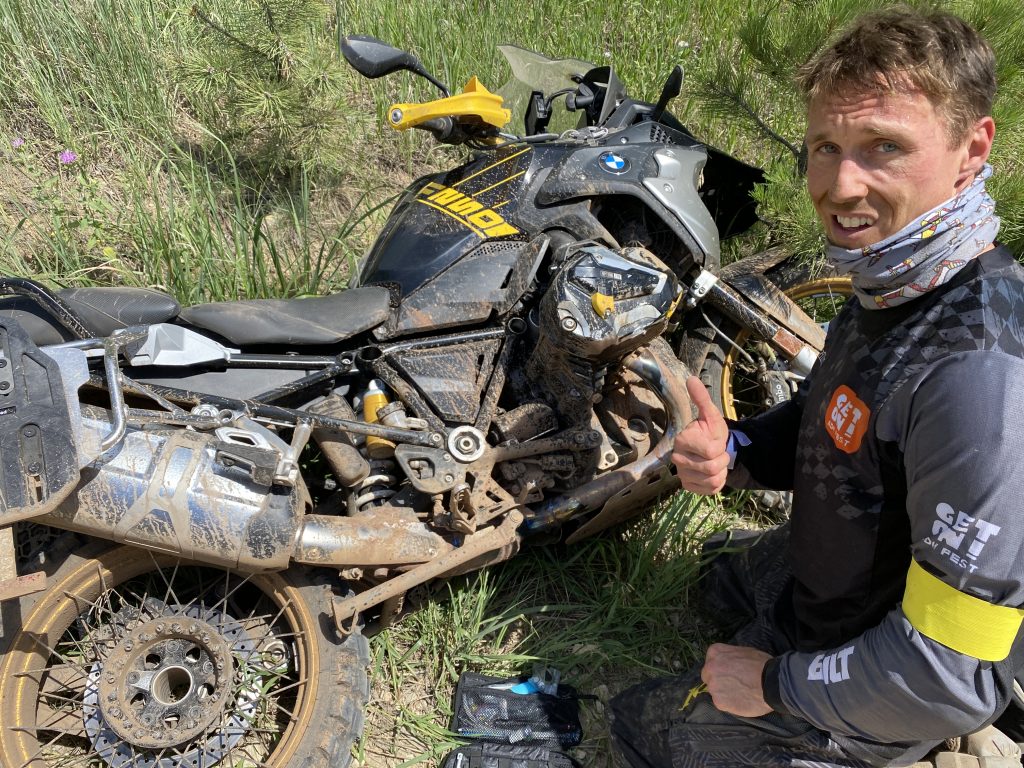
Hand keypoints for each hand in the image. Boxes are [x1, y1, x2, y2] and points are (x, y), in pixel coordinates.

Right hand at [672, 376, 730, 494]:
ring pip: (712, 480)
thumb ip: (702, 398)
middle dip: (722, 460)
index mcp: (682, 440)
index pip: (710, 451)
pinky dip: (718, 482)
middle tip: (719, 453)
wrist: (711, 449)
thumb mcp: (711, 415)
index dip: (720, 447)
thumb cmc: (710, 431)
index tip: (717, 441)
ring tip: (717, 462)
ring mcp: (682, 474)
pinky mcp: (688, 486)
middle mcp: (677, 458)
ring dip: (721, 471)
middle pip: (711, 468)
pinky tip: (714, 473)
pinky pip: (711, 490)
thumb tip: (691, 378)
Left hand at [700, 643, 772, 717]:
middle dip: (718, 681)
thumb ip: (729, 657)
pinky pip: (721, 703)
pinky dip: (729, 704)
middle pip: (708, 677)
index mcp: (715, 652)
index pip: (710, 662)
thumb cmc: (761, 664)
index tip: (729, 673)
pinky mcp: (719, 702)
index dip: (720, 669)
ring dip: (724, 693)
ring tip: (740, 694)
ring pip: (714, 691)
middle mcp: (710, 668)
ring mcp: (713, 686)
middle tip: (733, 685)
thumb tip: (728, 663)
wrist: (772, 683)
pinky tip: (741, 701)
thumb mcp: (743, 651)